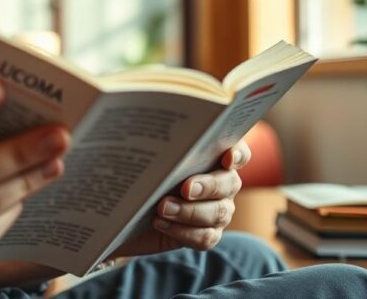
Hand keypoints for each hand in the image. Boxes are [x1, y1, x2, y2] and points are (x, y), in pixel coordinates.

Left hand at [110, 140, 250, 257]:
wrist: (128, 212)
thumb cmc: (140, 175)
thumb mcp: (144, 156)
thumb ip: (155, 145)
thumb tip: (147, 129)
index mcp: (214, 157)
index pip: (238, 152)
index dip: (238, 154)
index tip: (227, 158)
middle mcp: (223, 183)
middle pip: (229, 183)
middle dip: (208, 185)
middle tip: (185, 188)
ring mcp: (218, 210)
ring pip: (218, 212)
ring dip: (190, 211)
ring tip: (163, 208)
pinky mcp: (207, 234)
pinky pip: (205, 237)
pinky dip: (183, 231)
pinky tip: (160, 223)